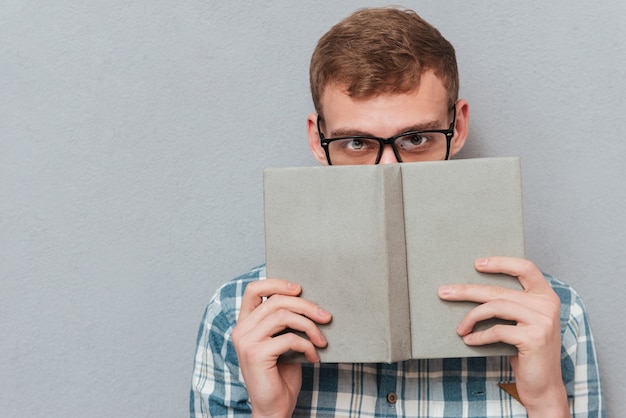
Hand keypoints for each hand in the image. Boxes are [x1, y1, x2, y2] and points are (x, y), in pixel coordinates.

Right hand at [231, 279, 331, 417]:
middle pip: (276, 301)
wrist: (274, 408)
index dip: (277, 283)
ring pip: (283, 316)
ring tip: (322, 340)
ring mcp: (246, 342)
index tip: (299, 289)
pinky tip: (314, 357)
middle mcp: (241, 330)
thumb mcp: (282, 341)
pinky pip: (289, 338)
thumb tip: (309, 301)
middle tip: (326, 316)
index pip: (253, 289)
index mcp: (245, 323)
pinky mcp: (256, 354)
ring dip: (310, 326)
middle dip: (306, 306)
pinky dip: (307, 346)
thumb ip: (285, 321)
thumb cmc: (281, 375)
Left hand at [438, 257, 568, 416]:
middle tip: (444, 292)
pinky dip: (479, 336)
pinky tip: (469, 340)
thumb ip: (509, 304)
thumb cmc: (526, 351)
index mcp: (545, 296)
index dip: (501, 262)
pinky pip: (497, 330)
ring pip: (495, 307)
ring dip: (471, 317)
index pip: (525, 268)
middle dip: (467, 291)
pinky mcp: (534, 338)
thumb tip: (469, 289)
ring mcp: (543, 321)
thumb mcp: (520, 323)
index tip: (476, 263)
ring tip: (459, 328)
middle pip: (499, 290)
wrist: (543, 385)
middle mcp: (547, 305)